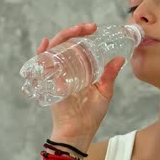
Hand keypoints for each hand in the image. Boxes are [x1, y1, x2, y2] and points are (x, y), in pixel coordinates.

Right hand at [36, 23, 124, 148]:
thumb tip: (119, 58)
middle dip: (75, 32)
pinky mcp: (47, 83)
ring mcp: (55, 75)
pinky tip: (45, 44)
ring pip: (54, 50)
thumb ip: (109, 75)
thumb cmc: (91, 114)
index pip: (78, 46)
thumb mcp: (104, 92)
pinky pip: (40, 66)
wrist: (79, 132)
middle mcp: (66, 69)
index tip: (94, 28)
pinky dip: (41, 54)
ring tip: (74, 31)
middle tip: (88, 27)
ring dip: (62, 37)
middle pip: (65, 44)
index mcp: (80, 69)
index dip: (84, 35)